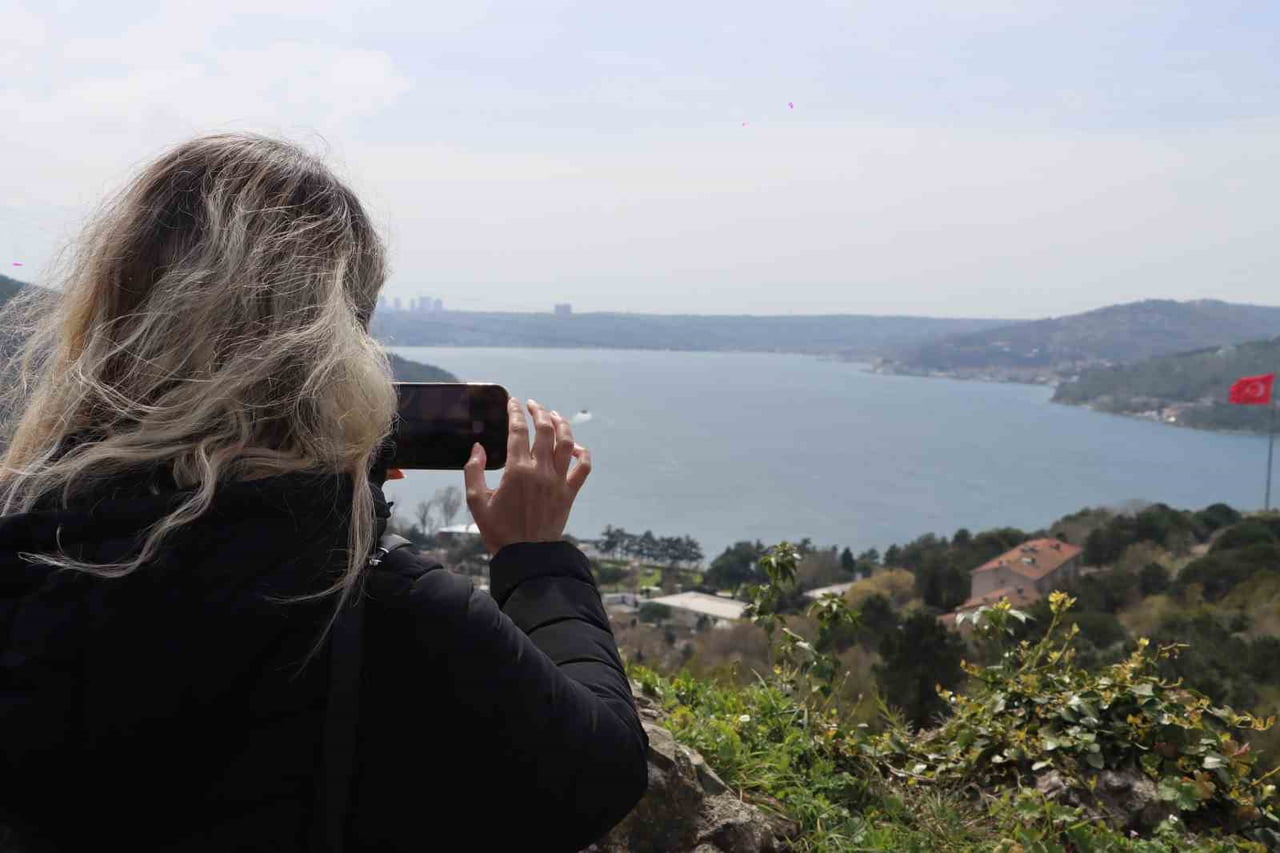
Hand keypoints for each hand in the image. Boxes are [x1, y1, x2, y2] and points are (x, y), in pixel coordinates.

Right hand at [464, 397, 591, 553]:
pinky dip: (583, 454)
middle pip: (545, 430)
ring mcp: (558, 481)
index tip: (513, 402)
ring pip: (566, 443)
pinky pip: (583, 468)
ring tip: (554, 416)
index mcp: (517, 470)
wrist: (525, 555)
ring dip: (562, 425)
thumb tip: (478, 447)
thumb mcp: (476, 501)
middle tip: (533, 405)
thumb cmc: (498, 530)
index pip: (518, 431)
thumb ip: (473, 471)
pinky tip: (576, 448)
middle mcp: (540, 471)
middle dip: (539, 412)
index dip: (515, 412)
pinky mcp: (569, 493)